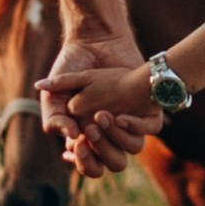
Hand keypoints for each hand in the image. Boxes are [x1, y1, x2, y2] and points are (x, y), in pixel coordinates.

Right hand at [36, 34, 159, 177]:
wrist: (95, 41)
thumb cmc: (73, 68)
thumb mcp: (56, 94)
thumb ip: (54, 117)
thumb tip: (70, 136)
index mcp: (90, 135)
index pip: (91, 164)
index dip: (84, 162)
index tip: (77, 145)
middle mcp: (113, 132)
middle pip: (114, 163)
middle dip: (101, 152)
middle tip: (90, 131)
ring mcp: (132, 121)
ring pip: (133, 148)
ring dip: (116, 137)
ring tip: (102, 116)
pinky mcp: (148, 107)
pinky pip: (150, 129)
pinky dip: (135, 126)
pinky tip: (121, 116)